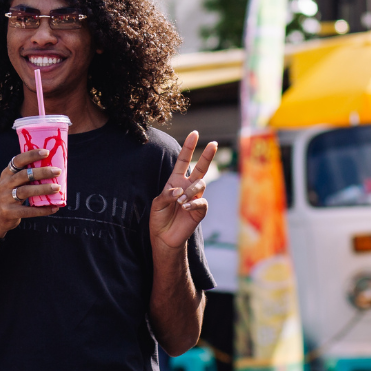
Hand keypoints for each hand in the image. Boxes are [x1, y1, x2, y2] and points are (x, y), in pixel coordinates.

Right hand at [0, 149, 61, 238]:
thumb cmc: (9, 196)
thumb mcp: (11, 183)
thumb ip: (25, 176)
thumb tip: (51, 168)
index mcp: (7, 174)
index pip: (18, 160)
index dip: (32, 155)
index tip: (46, 152)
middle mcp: (5, 184)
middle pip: (24, 175)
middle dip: (42, 172)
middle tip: (57, 171)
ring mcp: (6, 198)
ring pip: (25, 191)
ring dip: (43, 188)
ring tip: (57, 188)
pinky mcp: (10, 212)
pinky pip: (28, 210)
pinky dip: (42, 209)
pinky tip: (54, 208)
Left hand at [150, 131, 217, 250]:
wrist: (164, 237)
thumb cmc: (159, 218)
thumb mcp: (157, 203)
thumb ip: (166, 194)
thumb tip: (180, 190)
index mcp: (175, 181)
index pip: (184, 161)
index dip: (188, 147)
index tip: (194, 133)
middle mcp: (188, 187)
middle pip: (200, 168)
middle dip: (206, 155)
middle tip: (213, 143)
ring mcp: (195, 198)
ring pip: (200, 184)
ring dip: (189, 192)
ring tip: (179, 202)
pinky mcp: (200, 210)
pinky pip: (202, 202)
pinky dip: (193, 203)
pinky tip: (185, 207)